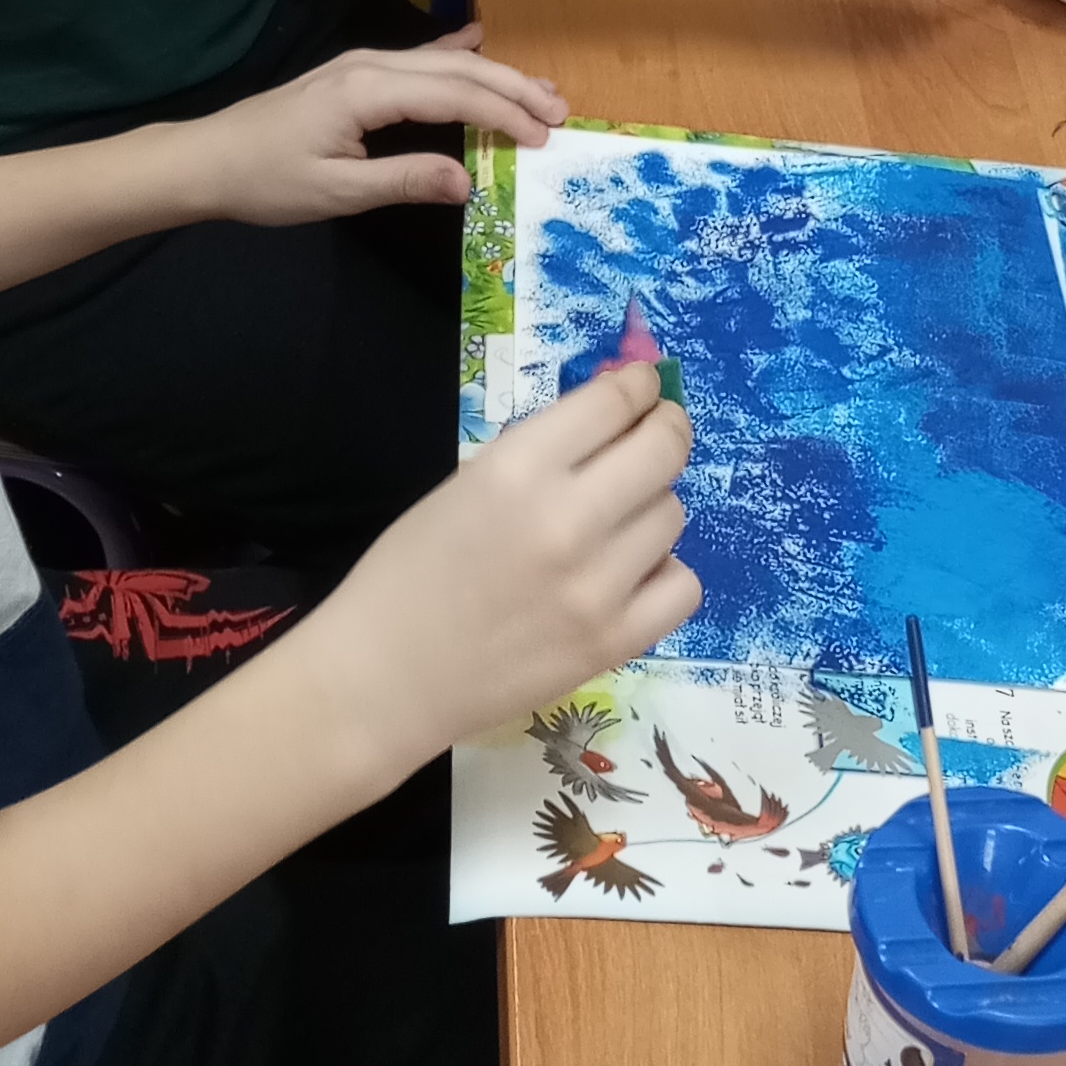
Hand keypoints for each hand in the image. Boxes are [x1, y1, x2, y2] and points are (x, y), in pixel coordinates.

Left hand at [190, 40, 567, 227]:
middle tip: (560, 112)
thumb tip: (469, 180)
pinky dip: (453, 54)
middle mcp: (370, 65)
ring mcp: (361, 64)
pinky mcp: (353, 74)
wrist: (207, 159)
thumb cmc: (265, 180)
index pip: (455, 94)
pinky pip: (416, 58)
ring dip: (493, 76)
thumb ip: (404, 180)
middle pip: (458, 69)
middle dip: (513, 87)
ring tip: (538, 92)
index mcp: (368, 91)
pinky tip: (477, 41)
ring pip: (442, 62)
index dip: (504, 113)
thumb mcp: (336, 193)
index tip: (544, 137)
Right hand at [312, 359, 697, 770]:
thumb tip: (616, 409)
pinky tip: (630, 576)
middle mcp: (566, 520)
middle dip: (666, 429)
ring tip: (614, 523)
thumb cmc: (411, 572)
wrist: (383, 678)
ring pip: (673, 515)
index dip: (638, 386)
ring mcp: (596, 587)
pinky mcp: (612, 643)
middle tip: (658, 432)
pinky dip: (663, 574)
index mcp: (517, 469)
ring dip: (651, 507)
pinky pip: (683, 587)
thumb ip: (544, 449)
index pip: (614, 402)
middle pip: (663, 450)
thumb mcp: (469, 482)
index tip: (644, 386)